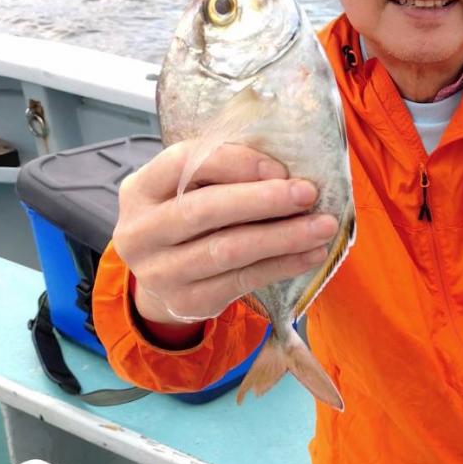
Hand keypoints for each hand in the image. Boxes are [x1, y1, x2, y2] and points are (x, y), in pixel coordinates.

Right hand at [112, 141, 338, 326]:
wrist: (163, 281)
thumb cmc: (187, 219)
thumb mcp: (189, 190)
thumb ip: (221, 174)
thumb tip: (284, 172)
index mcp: (140, 190)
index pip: (183, 163)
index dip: (234, 162)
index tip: (279, 168)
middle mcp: (140, 232)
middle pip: (205, 211)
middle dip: (263, 200)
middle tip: (308, 193)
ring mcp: (160, 272)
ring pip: (228, 250)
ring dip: (282, 236)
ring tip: (322, 226)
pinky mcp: (187, 301)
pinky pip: (243, 280)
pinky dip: (282, 265)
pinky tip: (311, 254)